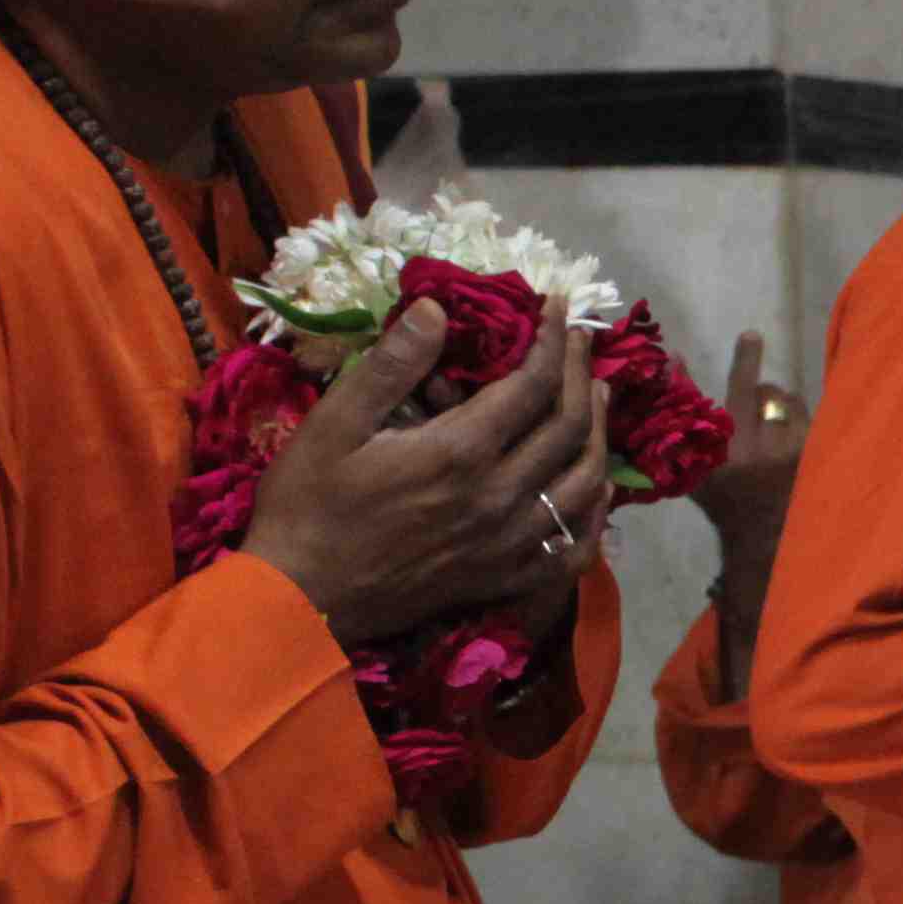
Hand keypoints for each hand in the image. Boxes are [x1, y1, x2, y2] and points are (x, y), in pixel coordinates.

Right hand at [242, 299, 613, 646]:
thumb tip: (436, 309)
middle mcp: (500, 497)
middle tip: (583, 342)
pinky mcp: (506, 577)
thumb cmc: (308, 504)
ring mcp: (510, 542)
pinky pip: (574, 546)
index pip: (533, 384)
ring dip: (600, 433)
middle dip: (582, 375)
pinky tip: (594, 489)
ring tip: (599, 397)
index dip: (553, 340)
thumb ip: (390, 365)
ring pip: (585, 483)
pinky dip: (595, 512)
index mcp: (460, 452)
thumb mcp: (333, 423)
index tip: (560, 306)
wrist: (302, 598)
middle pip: (569, 427)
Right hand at [692, 326, 806, 555]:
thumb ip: (683, 413)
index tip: (752, 335)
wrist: (762, 539)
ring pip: (796, 407)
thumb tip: (673, 363)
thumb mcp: (694, 462)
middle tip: (756, 402)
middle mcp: (771, 443)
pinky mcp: (818, 460)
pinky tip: (795, 440)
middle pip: (772, 395)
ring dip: (785, 406)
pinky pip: (813, 426)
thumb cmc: (725, 501)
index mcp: (737, 442)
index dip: (746, 360)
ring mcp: (800, 451)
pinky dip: (802, 426)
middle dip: (763, 392)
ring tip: (775, 421)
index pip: (742, 390)